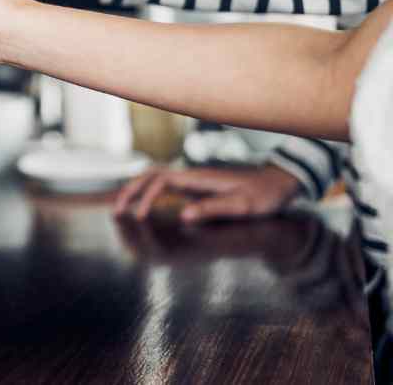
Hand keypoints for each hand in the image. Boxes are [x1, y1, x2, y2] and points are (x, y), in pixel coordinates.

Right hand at [113, 165, 302, 223]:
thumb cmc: (263, 196)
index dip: (146, 197)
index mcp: (198, 178)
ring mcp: (192, 180)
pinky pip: (164, 187)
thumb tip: (184, 215)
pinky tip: (144, 206)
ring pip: (155, 179)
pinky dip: (148, 194)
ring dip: (136, 190)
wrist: (279, 183)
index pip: (160, 181)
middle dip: (130, 190)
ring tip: (121, 207)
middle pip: (150, 175)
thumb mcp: (242, 206)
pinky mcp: (196, 187)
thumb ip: (213, 209)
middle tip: (115, 210)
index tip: (140, 217)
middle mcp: (191, 176)